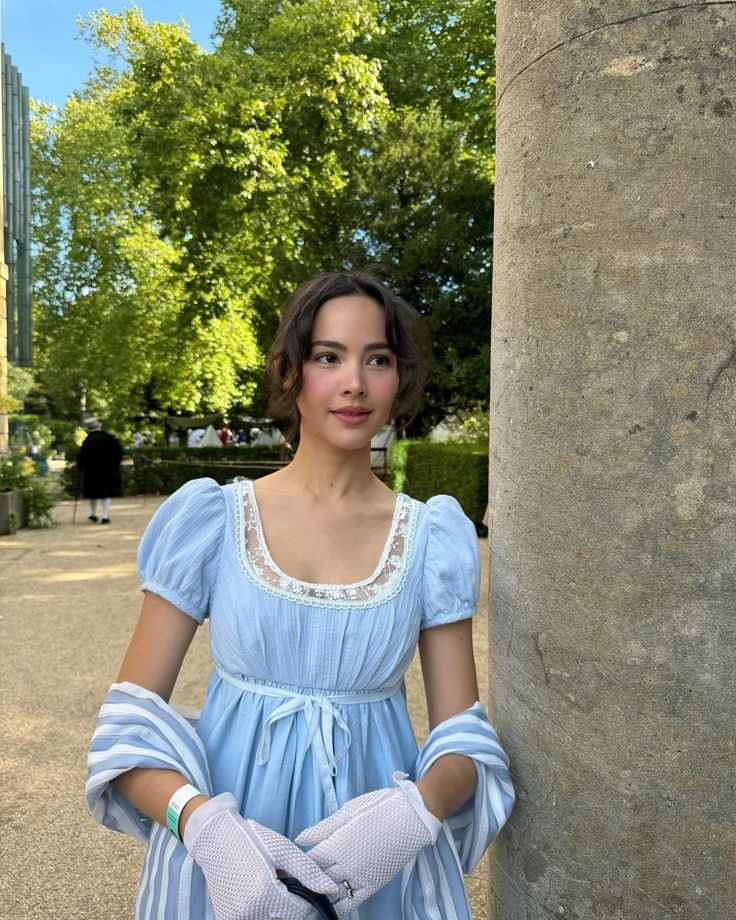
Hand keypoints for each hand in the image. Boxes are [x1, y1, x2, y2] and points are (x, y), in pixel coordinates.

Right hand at [184, 793, 339, 919]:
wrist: (215, 838)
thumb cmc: (252, 840)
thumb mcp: (284, 850)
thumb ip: (309, 872)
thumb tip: (332, 890)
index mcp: (266, 894)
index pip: (300, 912)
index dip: (303, 896)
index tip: (293, 879)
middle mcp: (250, 912)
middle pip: (286, 919)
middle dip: (288, 902)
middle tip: (278, 879)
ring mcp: (236, 919)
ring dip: (274, 908)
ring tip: (266, 883)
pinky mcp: (226, 919)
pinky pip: (253, 919)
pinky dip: (259, 910)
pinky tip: (253, 891)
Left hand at [294, 773, 440, 914]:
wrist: (413, 815)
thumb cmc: (379, 807)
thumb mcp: (348, 811)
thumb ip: (322, 828)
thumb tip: (298, 839)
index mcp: (337, 843)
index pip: (308, 861)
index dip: (294, 866)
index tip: (284, 869)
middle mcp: (346, 864)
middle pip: (316, 879)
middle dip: (302, 882)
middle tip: (289, 886)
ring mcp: (360, 877)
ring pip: (331, 894)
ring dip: (317, 896)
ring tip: (305, 898)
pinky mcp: (374, 884)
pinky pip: (352, 902)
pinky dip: (338, 906)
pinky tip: (329, 906)